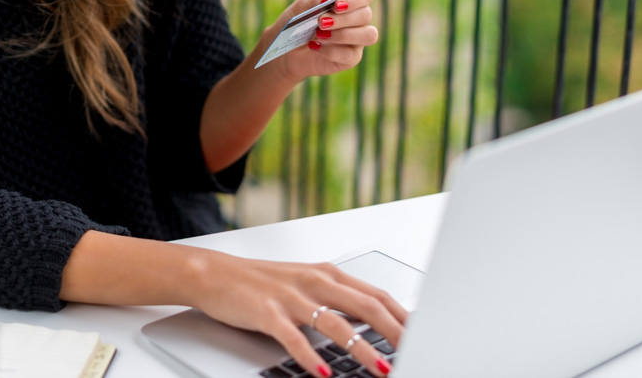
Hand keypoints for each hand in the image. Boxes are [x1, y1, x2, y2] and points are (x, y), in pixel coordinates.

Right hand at [191, 252, 404, 376]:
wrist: (215, 273)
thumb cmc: (261, 282)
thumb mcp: (305, 283)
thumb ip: (337, 298)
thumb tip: (373, 320)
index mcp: (327, 274)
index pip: (376, 295)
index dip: (403, 317)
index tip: (425, 336)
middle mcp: (314, 282)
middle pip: (366, 307)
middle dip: (395, 334)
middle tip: (415, 354)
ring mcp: (292, 297)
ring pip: (336, 324)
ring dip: (362, 349)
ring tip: (381, 370)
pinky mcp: (268, 312)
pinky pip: (294, 337)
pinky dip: (311, 356)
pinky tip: (322, 372)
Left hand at [265, 0, 377, 83]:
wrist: (289, 50)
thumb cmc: (298, 23)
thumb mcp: (300, 8)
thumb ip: (313, 1)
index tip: (336, 6)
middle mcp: (358, 18)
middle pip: (365, 15)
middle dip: (343, 19)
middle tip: (320, 22)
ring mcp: (358, 39)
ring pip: (368, 35)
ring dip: (344, 34)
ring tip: (319, 34)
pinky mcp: (352, 57)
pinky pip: (350, 55)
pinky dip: (331, 51)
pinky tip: (314, 46)